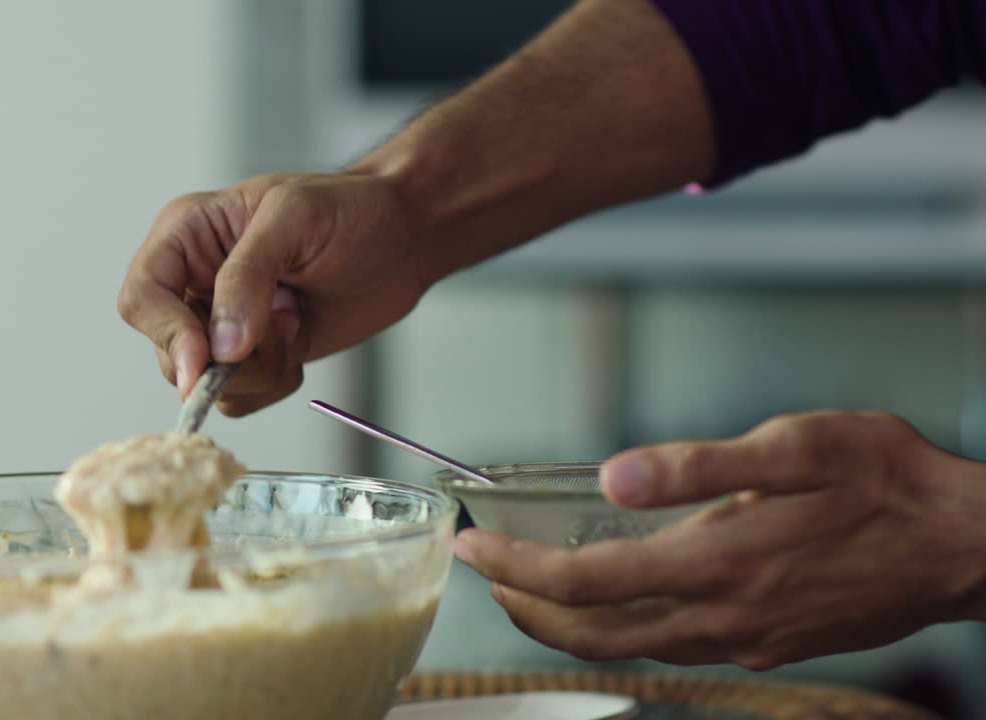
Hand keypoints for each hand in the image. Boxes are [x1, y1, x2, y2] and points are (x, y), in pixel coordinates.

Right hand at [118, 172, 430, 414]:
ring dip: (259, 369)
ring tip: (296, 321)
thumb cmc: (352, 210)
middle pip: (170, 351)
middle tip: (284, 324)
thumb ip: (248, 276)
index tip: (208, 359)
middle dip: (229, 357)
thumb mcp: (295, 219)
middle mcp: (195, 283)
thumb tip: (221, 344)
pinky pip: (240, 397)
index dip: (168, 334)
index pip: (144, 296)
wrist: (404, 239)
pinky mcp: (255, 356)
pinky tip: (300, 340)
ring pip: (206, 383)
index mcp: (187, 236)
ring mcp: (224, 324)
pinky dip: (273, 384)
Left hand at [454, 410, 985, 669]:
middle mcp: (724, 617)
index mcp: (718, 563)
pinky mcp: (770, 646)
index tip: (474, 548)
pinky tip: (621, 598)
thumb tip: (614, 476)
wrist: (967, 547)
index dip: (518, 568)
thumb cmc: (888, 485)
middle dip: (527, 607)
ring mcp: (747, 641)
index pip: (586, 580)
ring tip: (534, 586)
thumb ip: (696, 465)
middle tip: (488, 575)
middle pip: (594, 632)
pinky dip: (625, 627)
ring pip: (632, 647)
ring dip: (571, 622)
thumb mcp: (795, 447)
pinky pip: (675, 647)